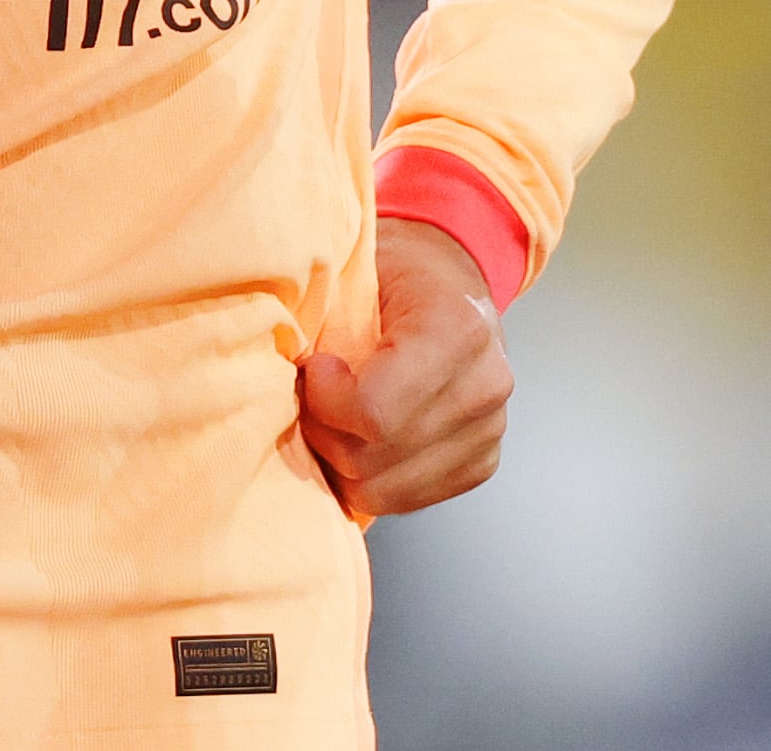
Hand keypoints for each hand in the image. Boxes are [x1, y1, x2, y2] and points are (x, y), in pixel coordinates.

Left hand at [298, 217, 513, 516]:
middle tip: (315, 397)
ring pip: (386, 493)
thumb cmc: (393, 271)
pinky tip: (365, 436)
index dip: (324, 403)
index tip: (315, 370)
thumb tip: (280, 373)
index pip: (375, 414)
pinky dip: (373, 477)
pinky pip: (407, 500)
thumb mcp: (352, 271)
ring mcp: (490, 430)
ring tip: (339, 417)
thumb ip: (322, 323)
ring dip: (345, 462)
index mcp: (458, 329)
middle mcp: (486, 385)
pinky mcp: (482, 462)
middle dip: (325, 435)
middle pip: (374, 462)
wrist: (447, 276)